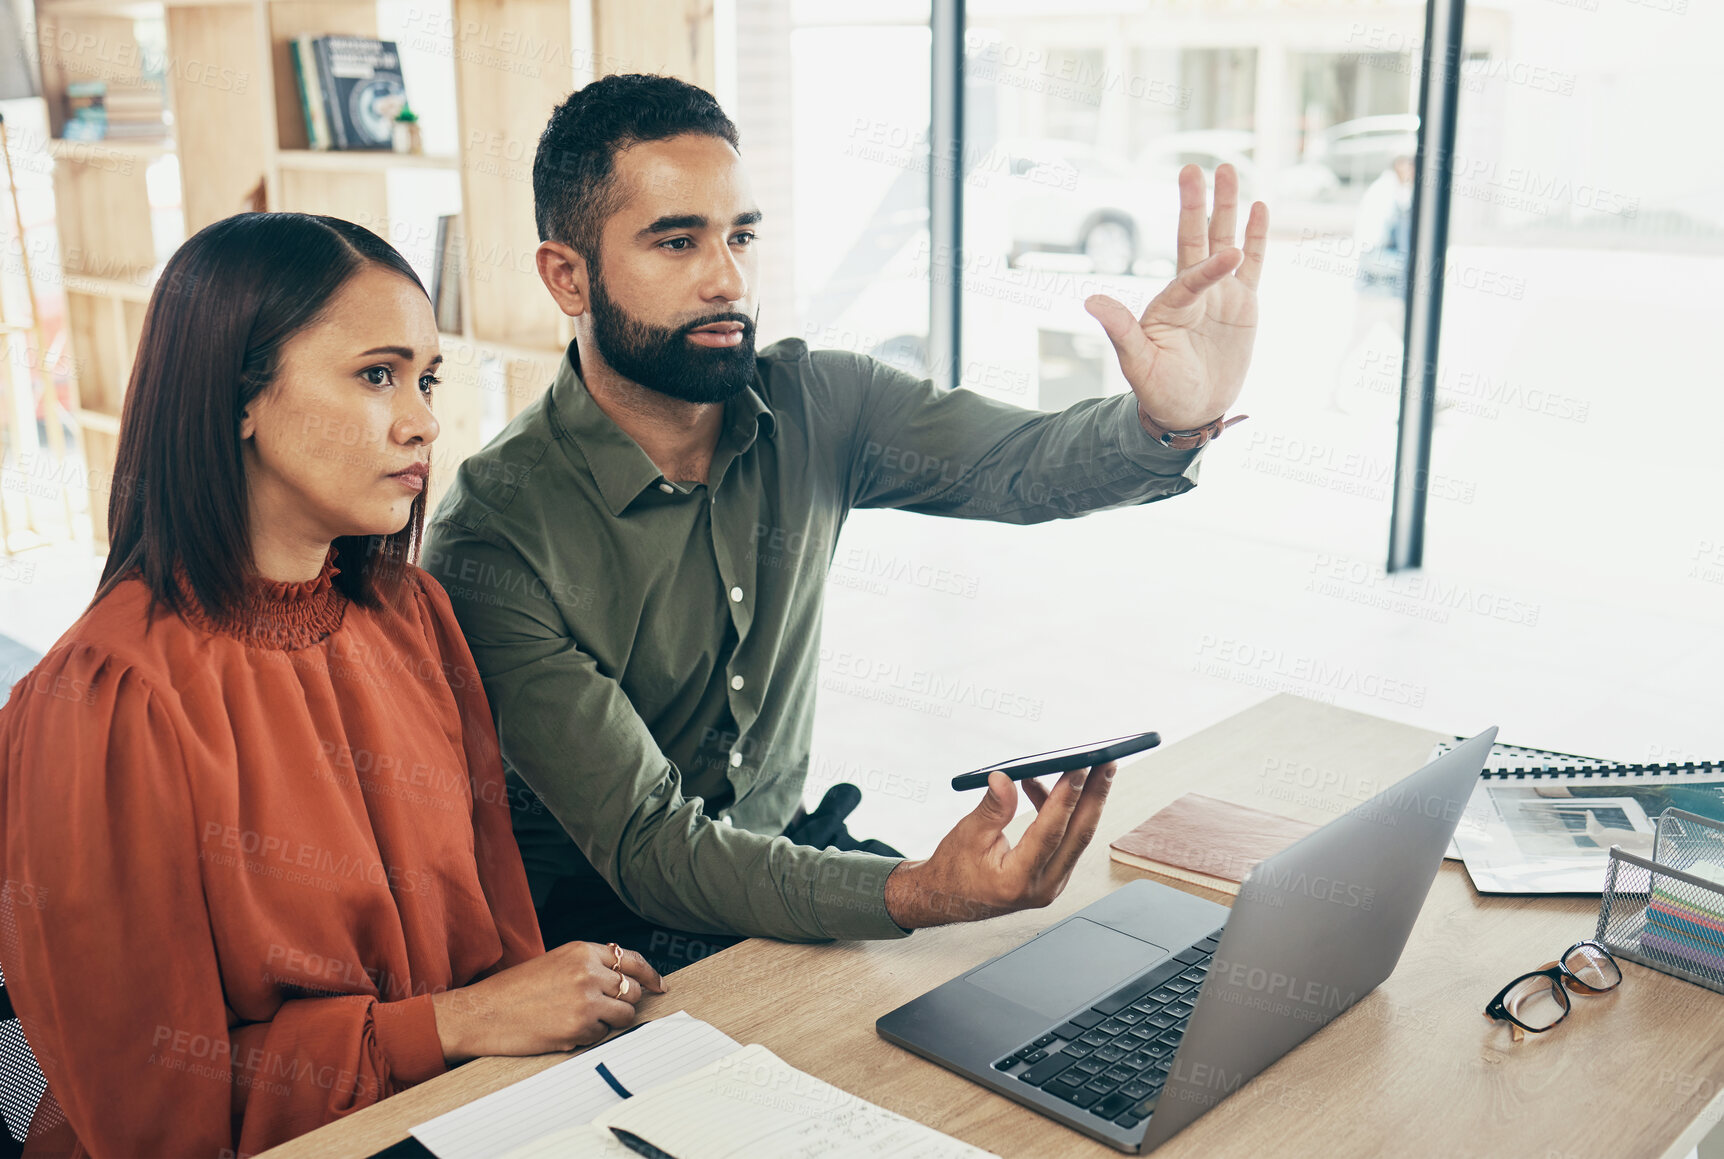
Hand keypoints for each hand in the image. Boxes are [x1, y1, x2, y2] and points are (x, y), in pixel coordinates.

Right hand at [430, 940, 665, 1062]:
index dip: (650, 974)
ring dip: (609, 1022)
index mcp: (582, 951)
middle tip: (605, 1011)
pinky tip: (564, 1030)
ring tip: (578, 1020)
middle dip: (624, 1003)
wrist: (483, 1012)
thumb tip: (623, 978)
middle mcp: (588, 971)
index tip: (659, 986)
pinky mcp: (580, 1026)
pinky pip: (603, 1035)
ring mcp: (586, 999)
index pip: (631, 959)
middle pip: (632, 990)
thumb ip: (588, 965)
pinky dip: (590, 1036)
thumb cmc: (515, 990)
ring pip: (624, 1015)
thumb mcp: (554, 962)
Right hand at [883, 763, 1114, 927]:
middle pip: (1077, 836)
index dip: (1066, 797)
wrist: (949, 899)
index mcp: (1016, 880)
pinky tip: (1047, 790)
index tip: (1079, 767)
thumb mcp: (968, 834)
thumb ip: (993, 808)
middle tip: (1106, 763)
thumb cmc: (954, 870)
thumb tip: (1005, 778)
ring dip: (1084, 802)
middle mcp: (1042, 887)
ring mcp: (1051, 885)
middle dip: (1095, 795)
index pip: (1050, 833)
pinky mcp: (1053, 877)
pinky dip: (1063, 813)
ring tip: (1087, 768)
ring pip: (1077, 838)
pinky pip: (1067, 841)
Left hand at [1084, 163, 1268, 431]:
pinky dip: (1258, 237)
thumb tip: (1091, 300)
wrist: (1190, 410)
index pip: (1190, 276)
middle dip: (1198, 204)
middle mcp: (1193, 291)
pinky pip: (1254, 264)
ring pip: (1226, 241)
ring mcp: (1220, 294)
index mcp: (1170, 302)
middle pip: (1197, 239)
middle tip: (1197, 167)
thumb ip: (1121, 330)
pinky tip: (1259, 207)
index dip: (1209, 266)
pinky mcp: (1243, 304)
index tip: (1228, 256)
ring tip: (1229, 170)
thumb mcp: (1138, 363)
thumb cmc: (1159, 390)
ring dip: (1227, 207)